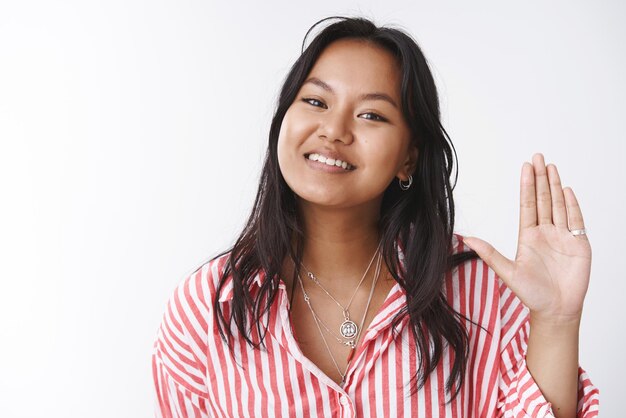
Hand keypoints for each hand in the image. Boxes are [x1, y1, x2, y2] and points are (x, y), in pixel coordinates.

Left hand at [463, 153, 591, 323]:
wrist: (556, 309)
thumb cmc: (532, 294)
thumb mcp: (507, 272)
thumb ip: (489, 253)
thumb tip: (466, 238)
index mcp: (528, 236)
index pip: (528, 204)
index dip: (527, 186)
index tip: (525, 167)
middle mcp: (545, 232)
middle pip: (543, 199)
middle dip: (541, 178)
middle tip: (538, 157)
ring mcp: (562, 236)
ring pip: (559, 205)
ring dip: (555, 186)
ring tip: (552, 167)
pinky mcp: (579, 244)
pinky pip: (576, 219)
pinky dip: (572, 204)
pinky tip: (567, 190)